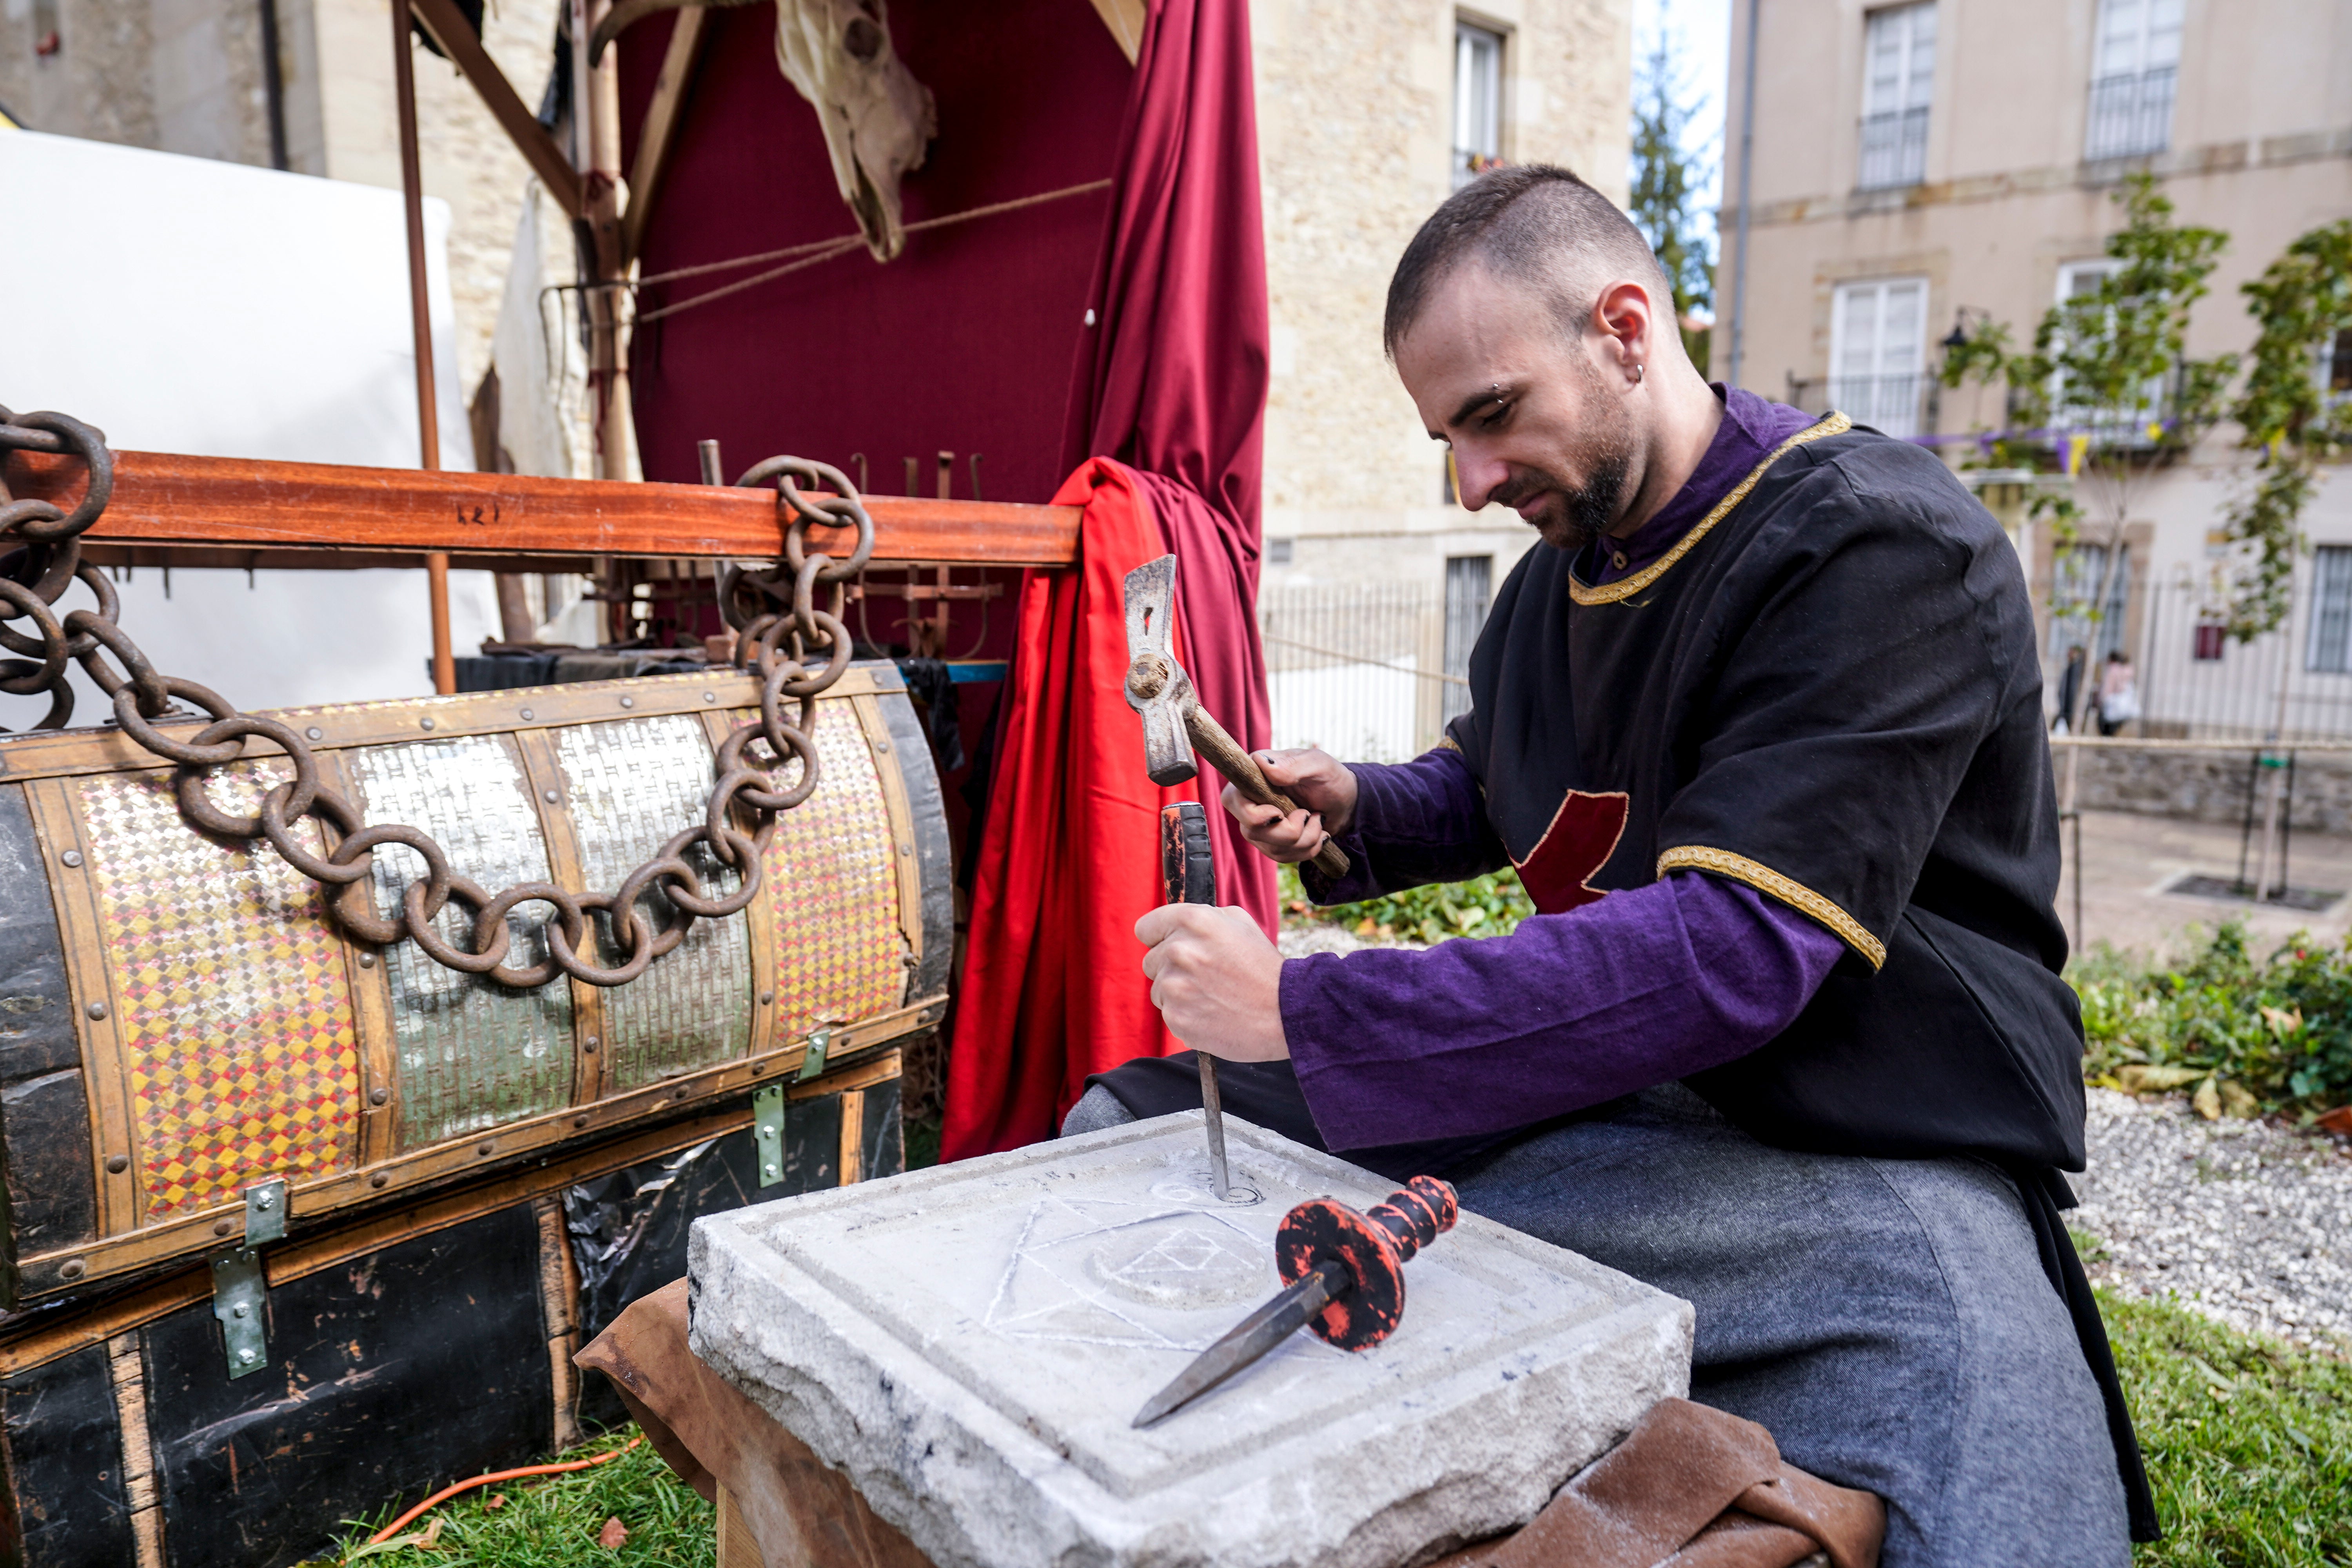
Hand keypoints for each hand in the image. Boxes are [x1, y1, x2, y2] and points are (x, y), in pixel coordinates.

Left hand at [1134, 904, 1288, 1060]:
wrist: (1286, 1013)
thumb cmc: (1263, 966)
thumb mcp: (1239, 923)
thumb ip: (1200, 917)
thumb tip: (1171, 924)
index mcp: (1192, 921)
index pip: (1145, 928)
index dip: (1159, 938)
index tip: (1173, 946)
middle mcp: (1179, 951)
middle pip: (1150, 961)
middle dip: (1171, 968)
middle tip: (1206, 976)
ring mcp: (1175, 987)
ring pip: (1158, 990)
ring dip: (1178, 994)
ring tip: (1212, 995)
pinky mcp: (1176, 1018)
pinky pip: (1169, 1014)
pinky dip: (1186, 1016)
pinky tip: (1212, 1013)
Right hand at [1223, 747, 1357, 864]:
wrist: (1344, 800)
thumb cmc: (1328, 776)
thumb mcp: (1317, 764)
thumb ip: (1291, 765)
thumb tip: (1263, 763)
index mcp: (1253, 777)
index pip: (1232, 800)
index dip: (1252, 814)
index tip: (1278, 814)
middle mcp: (1250, 803)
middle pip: (1251, 831)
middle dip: (1289, 832)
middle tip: (1309, 814)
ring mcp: (1259, 826)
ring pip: (1271, 848)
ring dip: (1305, 840)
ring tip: (1319, 820)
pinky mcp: (1272, 843)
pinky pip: (1282, 857)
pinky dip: (1307, 849)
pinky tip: (1318, 833)